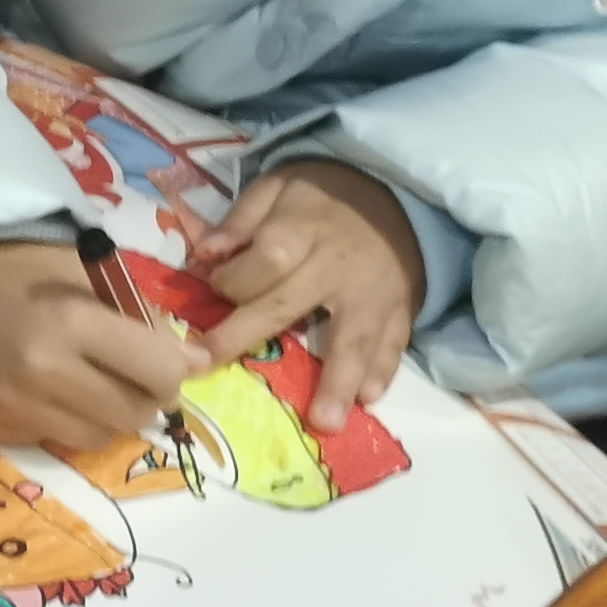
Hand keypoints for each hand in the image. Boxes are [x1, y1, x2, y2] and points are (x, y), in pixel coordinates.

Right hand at [0, 239, 210, 447]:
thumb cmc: (19, 269)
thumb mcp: (88, 274)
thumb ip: (143, 318)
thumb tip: (197, 364)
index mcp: (71, 321)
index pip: (160, 373)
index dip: (171, 369)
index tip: (162, 359)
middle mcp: (40, 371)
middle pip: (134, 414)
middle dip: (143, 396)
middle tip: (129, 375)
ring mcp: (8, 406)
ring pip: (97, 437)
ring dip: (105, 415)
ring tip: (87, 384)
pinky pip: (51, 440)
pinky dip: (60, 420)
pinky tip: (41, 390)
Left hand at [191, 160, 424, 427]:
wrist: (398, 192)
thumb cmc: (325, 195)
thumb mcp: (279, 185)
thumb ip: (242, 218)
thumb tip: (204, 253)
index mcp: (302, 229)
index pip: (262, 261)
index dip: (232, 280)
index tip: (214, 289)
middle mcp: (337, 265)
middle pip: (287, 303)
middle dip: (246, 337)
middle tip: (210, 368)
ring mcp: (373, 292)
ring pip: (353, 337)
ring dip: (338, 380)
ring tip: (324, 422)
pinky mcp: (401, 309)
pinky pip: (394, 342)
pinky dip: (384, 370)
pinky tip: (369, 398)